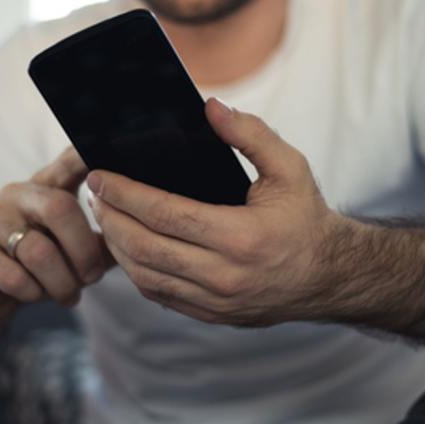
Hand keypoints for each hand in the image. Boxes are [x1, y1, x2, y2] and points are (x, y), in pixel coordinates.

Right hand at [0, 146, 114, 325]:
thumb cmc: (41, 266)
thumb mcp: (75, 250)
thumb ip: (105, 240)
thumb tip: (141, 235)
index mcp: (45, 187)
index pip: (68, 163)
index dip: (85, 156)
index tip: (105, 156)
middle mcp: (16, 194)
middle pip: (61, 209)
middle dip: (85, 252)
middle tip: (93, 278)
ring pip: (39, 252)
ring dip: (62, 283)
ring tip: (68, 296)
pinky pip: (13, 276)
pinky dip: (33, 293)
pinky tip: (35, 295)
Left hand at [86, 98, 342, 326]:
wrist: (329, 277)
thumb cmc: (306, 218)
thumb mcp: (289, 168)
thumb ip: (251, 134)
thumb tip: (210, 108)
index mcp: (241, 237)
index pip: (164, 214)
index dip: (125, 194)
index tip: (100, 176)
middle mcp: (225, 276)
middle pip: (144, 248)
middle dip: (110, 219)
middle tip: (95, 195)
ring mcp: (216, 301)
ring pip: (145, 276)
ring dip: (116, 247)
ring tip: (105, 218)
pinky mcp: (211, 315)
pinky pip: (159, 294)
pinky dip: (136, 270)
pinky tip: (127, 247)